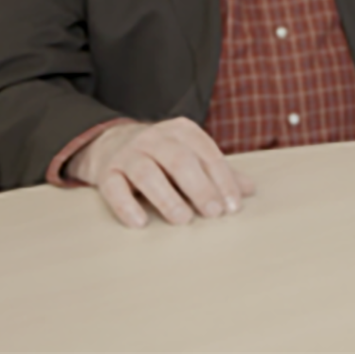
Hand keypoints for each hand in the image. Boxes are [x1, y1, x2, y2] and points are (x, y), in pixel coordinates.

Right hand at [68, 118, 254, 228]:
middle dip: (199, 188)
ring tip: (183, 219)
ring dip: (167, 197)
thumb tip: (249, 190)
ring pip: (147, 173)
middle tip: (213, 213)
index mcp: (182, 130)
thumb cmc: (163, 156)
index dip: (222, 180)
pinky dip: (126, 206)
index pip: (207, 154)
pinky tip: (140, 222)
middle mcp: (154, 138)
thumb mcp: (191, 156)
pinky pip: (114, 188)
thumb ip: (218, 172)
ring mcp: (128, 154)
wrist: (111, 143)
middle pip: (179, 160)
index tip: (233, 206)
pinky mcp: (105, 172)